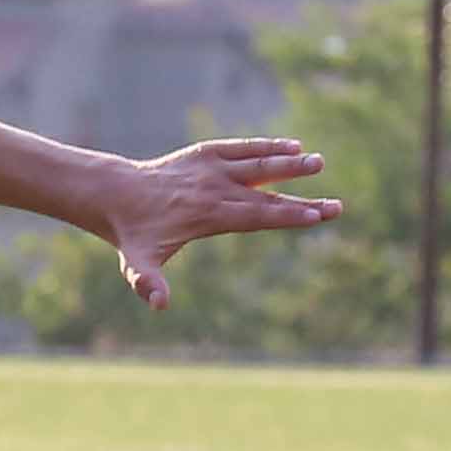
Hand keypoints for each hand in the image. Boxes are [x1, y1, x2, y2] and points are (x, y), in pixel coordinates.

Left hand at [88, 135, 339, 306]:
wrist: (115, 194)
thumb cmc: (132, 234)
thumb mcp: (136, 263)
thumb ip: (147, 281)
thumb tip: (159, 304)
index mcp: (206, 215)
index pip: (253, 216)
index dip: (285, 216)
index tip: (314, 216)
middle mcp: (212, 188)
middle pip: (265, 194)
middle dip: (301, 198)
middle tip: (335, 205)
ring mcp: (210, 168)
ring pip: (256, 164)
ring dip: (288, 163)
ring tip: (318, 162)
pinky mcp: (205, 152)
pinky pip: (241, 148)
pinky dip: (265, 146)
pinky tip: (293, 145)